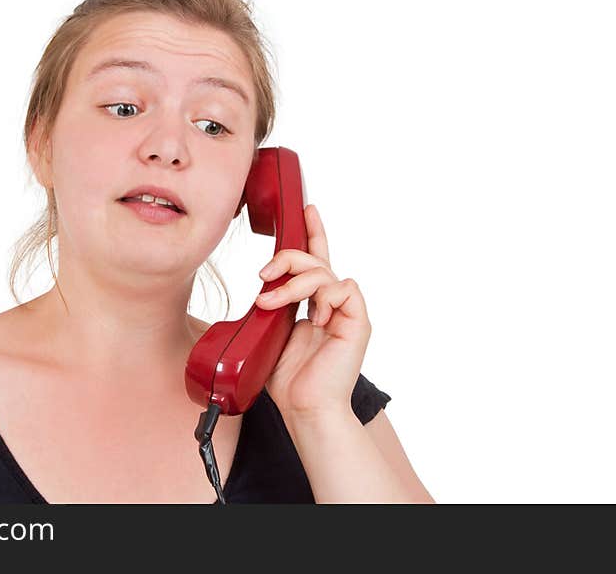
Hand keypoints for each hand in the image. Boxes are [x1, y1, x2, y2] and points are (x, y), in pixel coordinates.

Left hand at [254, 204, 371, 419]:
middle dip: (286, 258)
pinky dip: (323, 298)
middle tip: (263, 276)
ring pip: (323, 271)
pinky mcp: (357, 322)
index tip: (305, 209)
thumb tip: (259, 289)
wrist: (305, 408)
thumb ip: (271, 307)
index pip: (315, 260)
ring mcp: (346, 312)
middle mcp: (332, 304)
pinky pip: (344, 288)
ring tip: (269, 303)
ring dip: (291, 283)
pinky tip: (314, 319)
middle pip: (315, 259)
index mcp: (313, 304)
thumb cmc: (288, 379)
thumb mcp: (270, 333)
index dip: (312, 233)